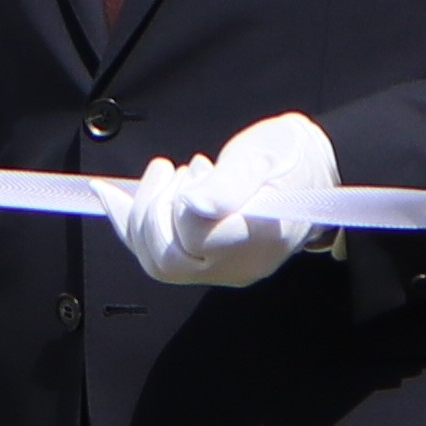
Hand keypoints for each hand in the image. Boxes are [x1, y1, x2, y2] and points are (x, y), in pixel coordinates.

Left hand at [112, 113, 337, 288]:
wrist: (316, 168)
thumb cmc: (293, 157)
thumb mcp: (265, 157)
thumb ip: (229, 183)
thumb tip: (193, 205)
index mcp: (256, 239)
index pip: (193, 235)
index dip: (180, 201)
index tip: (196, 167)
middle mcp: (237, 265)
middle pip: (167, 259)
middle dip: (154, 208)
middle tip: (174, 169)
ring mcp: (223, 267)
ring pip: (157, 261)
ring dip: (145, 214)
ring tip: (168, 175)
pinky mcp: (210, 259)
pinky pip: (159, 254)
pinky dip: (130, 224)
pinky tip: (110, 195)